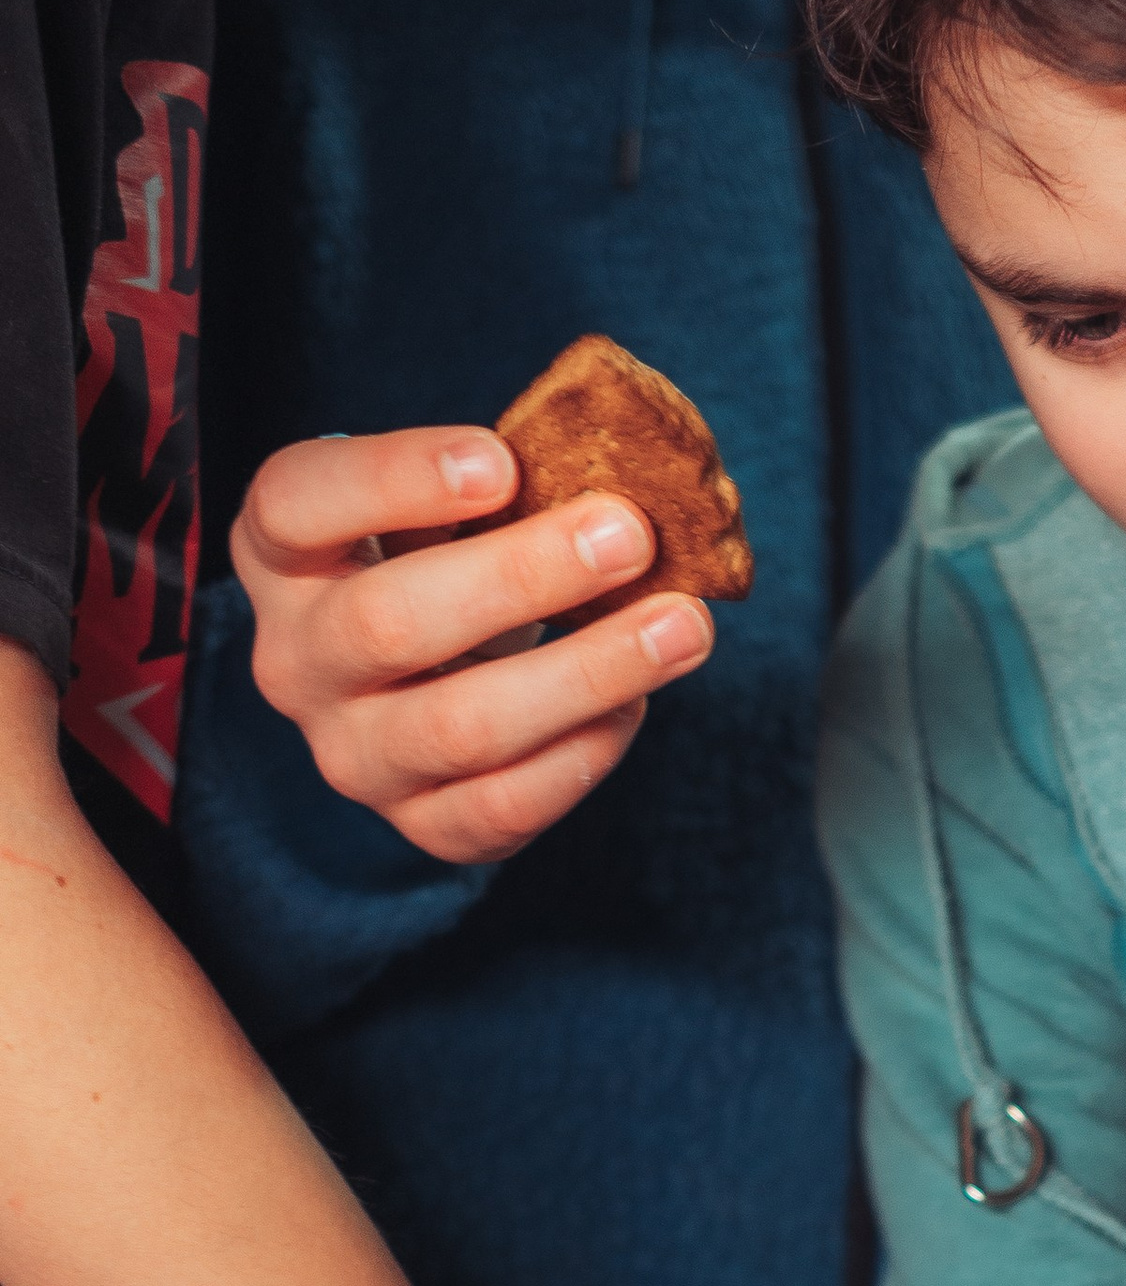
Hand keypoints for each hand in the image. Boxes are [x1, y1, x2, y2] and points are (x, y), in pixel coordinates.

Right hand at [234, 426, 714, 863]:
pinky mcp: (420, 823)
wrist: (429, 684)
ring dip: (586, 673)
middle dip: (522, 577)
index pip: (298, 502)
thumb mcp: (446, 506)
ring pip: (459, 727)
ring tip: (682, 625)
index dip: (395, 479)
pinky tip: (635, 703)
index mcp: (283, 554)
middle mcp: (296, 662)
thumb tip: (624, 485)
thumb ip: (503, 483)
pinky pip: (504, 805)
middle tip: (628, 536)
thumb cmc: (445, 564)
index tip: (503, 461)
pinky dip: (583, 752)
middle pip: (389, 622)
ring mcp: (352, 755)